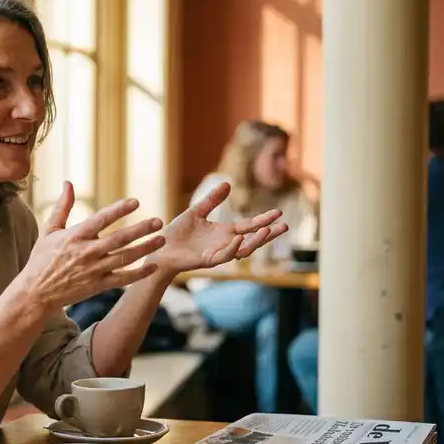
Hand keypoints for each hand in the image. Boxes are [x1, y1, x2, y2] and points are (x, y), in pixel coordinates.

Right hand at [19, 181, 165, 312]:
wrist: (36, 292)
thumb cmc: (42, 258)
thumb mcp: (49, 230)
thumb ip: (62, 206)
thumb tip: (68, 182)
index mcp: (75, 236)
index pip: (101, 220)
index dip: (119, 210)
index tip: (135, 202)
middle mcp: (87, 253)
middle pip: (119, 239)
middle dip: (140, 230)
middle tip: (158, 221)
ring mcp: (94, 270)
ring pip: (125, 258)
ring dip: (145, 249)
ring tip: (161, 240)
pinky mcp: (98, 286)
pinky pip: (122, 279)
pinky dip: (139, 274)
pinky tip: (153, 267)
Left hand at [148, 181, 287, 273]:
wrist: (159, 249)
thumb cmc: (177, 233)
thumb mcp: (196, 212)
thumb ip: (212, 200)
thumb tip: (228, 183)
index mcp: (224, 232)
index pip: (249, 226)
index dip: (264, 219)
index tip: (279, 212)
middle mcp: (224, 243)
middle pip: (253, 240)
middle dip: (269, 234)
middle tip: (285, 226)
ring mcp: (217, 253)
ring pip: (242, 250)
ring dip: (255, 241)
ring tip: (267, 229)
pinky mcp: (206, 260)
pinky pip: (224, 256)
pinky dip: (233, 248)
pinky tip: (239, 237)